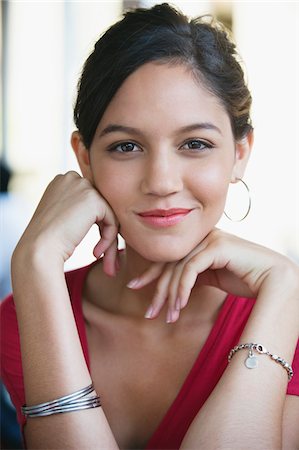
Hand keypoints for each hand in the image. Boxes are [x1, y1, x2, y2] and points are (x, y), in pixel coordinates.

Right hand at [13, 171, 118, 274]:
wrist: (39, 248)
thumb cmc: (46, 240)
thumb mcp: (59, 217)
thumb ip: (76, 209)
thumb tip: (99, 215)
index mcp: (62, 181)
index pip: (89, 200)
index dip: (93, 222)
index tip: (91, 243)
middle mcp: (72, 178)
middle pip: (100, 205)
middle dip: (104, 230)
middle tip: (100, 254)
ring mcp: (83, 187)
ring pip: (108, 214)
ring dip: (108, 238)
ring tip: (103, 258)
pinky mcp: (94, 200)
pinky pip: (112, 221)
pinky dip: (108, 239)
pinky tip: (95, 253)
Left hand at [127, 229, 298, 321]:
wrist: (274, 279)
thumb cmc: (246, 279)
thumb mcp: (213, 277)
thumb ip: (195, 274)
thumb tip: (174, 286)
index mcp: (199, 241)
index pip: (168, 257)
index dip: (150, 273)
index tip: (134, 287)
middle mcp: (201, 237)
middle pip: (170, 263)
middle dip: (157, 290)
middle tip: (149, 312)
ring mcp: (209, 239)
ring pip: (178, 268)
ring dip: (172, 296)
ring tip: (168, 317)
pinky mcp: (216, 246)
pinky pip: (191, 269)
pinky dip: (183, 289)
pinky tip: (181, 306)